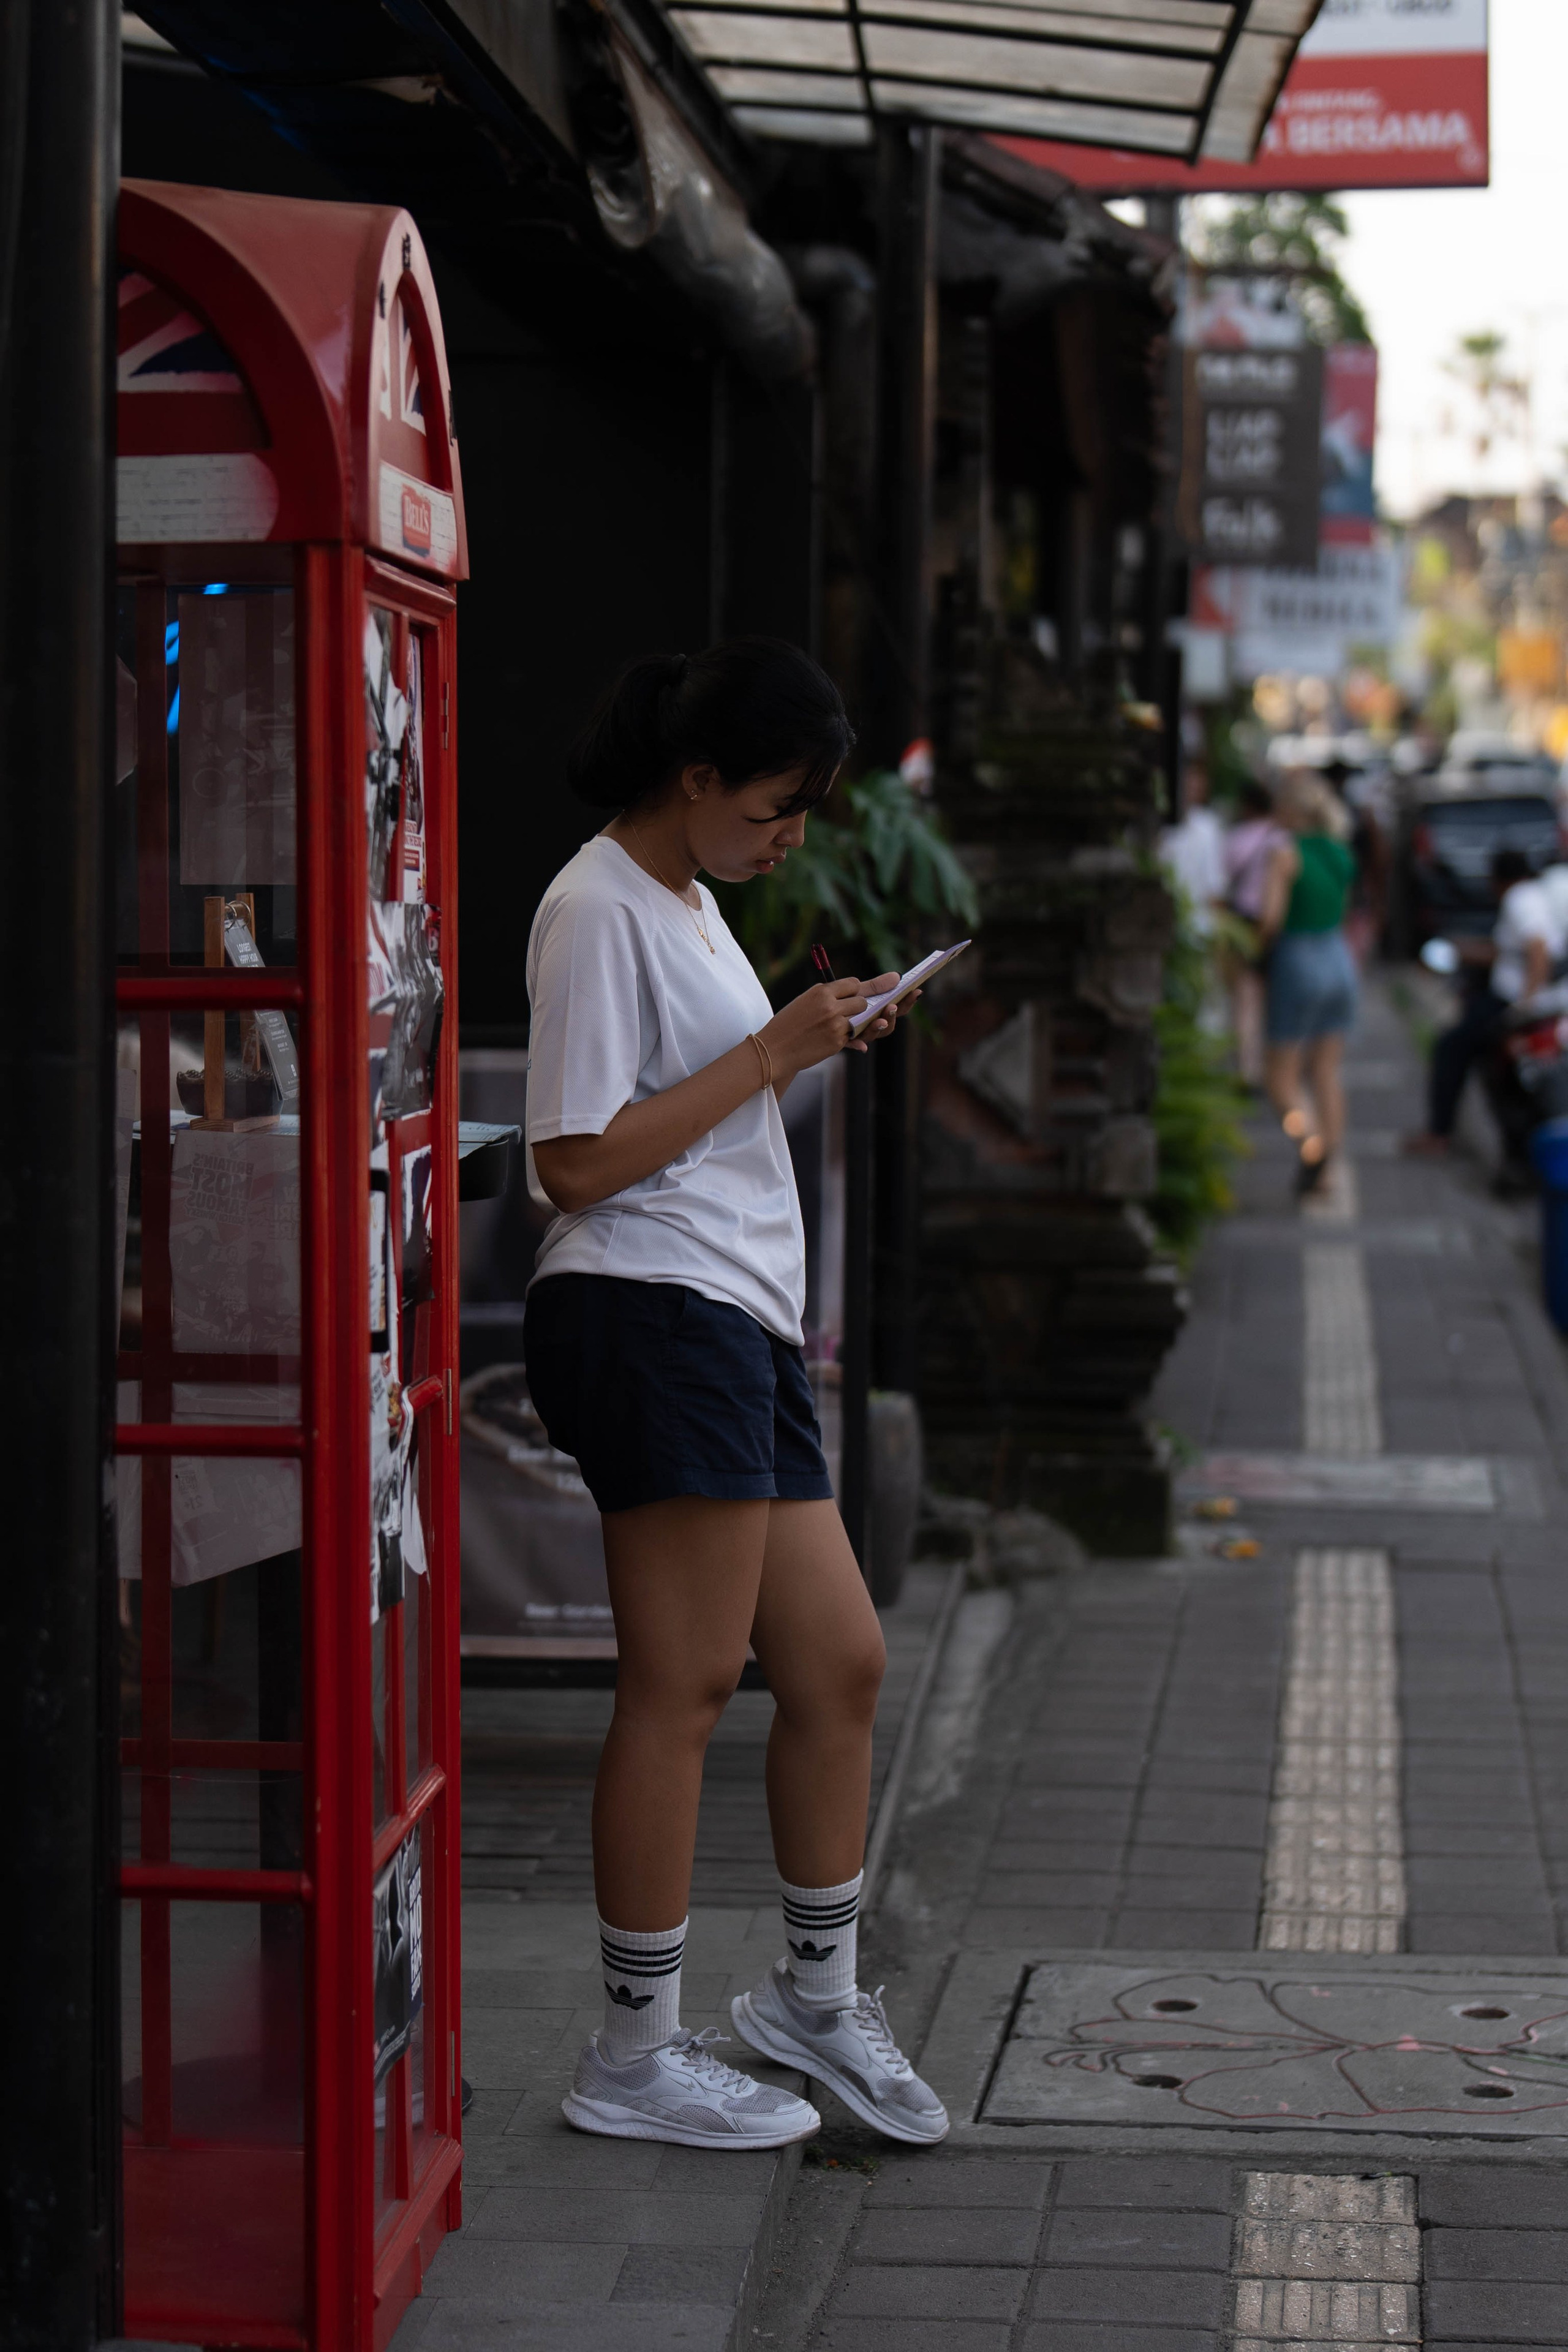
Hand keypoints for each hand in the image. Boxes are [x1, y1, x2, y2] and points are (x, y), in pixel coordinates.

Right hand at [763, 974, 900, 1077]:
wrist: (773, 1049)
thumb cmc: (788, 1023)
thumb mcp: (805, 1001)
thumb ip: (828, 995)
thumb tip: (854, 990)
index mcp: (821, 991)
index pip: (854, 984)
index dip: (857, 989)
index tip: (859, 993)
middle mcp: (830, 1005)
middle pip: (862, 1000)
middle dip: (860, 1007)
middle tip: (852, 1011)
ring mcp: (835, 1025)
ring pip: (862, 1018)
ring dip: (856, 1022)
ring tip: (841, 1024)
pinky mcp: (837, 1042)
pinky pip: (854, 1036)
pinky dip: (849, 1038)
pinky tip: (833, 1038)